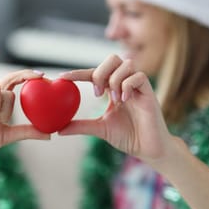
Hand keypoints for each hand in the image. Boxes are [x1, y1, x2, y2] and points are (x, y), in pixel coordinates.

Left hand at [59, 55, 177, 167]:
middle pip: (113, 59)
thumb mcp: (99, 129)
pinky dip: (128, 85)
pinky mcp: (149, 93)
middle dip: (101, 71)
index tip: (62, 77)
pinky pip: (139, 77)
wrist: (149, 149)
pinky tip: (124, 100)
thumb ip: (81, 126)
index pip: (94, 73)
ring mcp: (138, 87)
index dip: (78, 73)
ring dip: (115, 79)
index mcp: (112, 89)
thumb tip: (59, 129)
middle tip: (97, 93)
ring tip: (114, 99)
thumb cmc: (128, 137)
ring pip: (126, 63)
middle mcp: (125, 83)